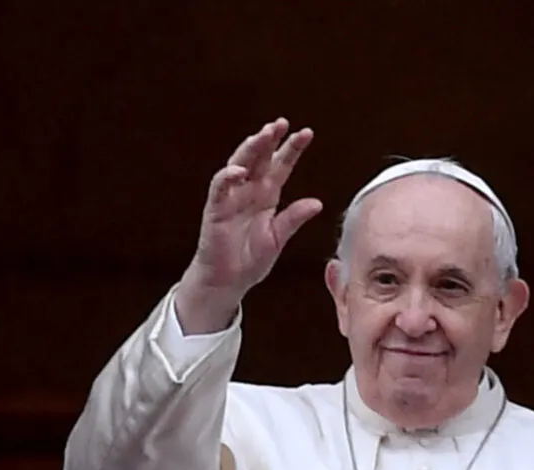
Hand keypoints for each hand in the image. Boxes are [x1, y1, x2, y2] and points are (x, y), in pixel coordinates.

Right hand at [176, 119, 322, 333]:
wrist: (228, 281)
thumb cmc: (250, 260)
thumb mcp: (277, 238)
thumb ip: (294, 219)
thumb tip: (317, 203)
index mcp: (267, 195)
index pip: (281, 165)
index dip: (292, 149)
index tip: (306, 133)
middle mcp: (250, 191)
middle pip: (260, 158)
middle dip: (270, 139)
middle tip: (282, 124)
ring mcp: (231, 197)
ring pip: (239, 163)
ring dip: (250, 149)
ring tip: (263, 135)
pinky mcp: (215, 209)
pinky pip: (220, 187)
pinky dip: (228, 177)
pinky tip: (239, 170)